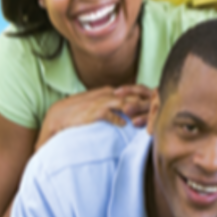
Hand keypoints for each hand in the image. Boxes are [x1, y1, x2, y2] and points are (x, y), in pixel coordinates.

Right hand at [38, 83, 154, 143]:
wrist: (58, 117)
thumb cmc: (78, 112)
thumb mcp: (97, 104)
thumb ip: (111, 104)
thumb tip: (126, 110)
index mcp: (108, 91)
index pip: (133, 91)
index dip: (145, 97)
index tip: (156, 105)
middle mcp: (106, 94)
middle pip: (133, 96)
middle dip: (146, 103)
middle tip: (158, 111)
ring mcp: (101, 102)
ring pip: (126, 104)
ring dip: (137, 111)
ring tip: (145, 120)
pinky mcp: (95, 112)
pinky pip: (112, 115)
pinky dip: (120, 119)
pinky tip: (124, 125)